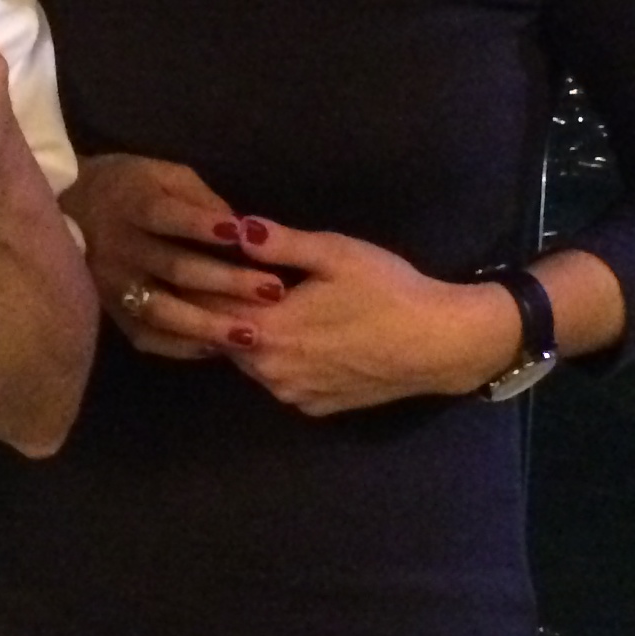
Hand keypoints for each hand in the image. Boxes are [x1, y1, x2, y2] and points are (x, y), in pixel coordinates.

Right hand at [63, 152, 284, 360]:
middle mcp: (122, 249)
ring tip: (249, 334)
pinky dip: (182, 346)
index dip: (204, 226)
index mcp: (134, 207)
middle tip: (273, 291)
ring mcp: (115, 286)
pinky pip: (148, 337)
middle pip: (175, 268)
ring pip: (162, 310)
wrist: (67, 210)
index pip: (169, 217)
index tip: (242, 234)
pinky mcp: (113, 312)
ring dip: (208, 324)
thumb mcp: (162, 174)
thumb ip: (200, 198)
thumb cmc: (128, 187)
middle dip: (226, 281)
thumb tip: (239, 230)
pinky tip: (215, 349)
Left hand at [218, 219, 520, 415]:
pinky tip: (293, 337)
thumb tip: (235, 228)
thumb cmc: (388, 292)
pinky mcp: (316, 407)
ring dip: (248, 336)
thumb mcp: (335, 254)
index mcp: (267, 332)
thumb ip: (279, 244)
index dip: (199, 284)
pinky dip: (276, 359)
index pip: (208, 309)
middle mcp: (270, 372)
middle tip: (220, 278)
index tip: (194, 261)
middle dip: (220, 309)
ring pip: (251, 362)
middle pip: (224, 339)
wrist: (440, 344)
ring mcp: (293, 394)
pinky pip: (279, 380)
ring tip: (254, 304)